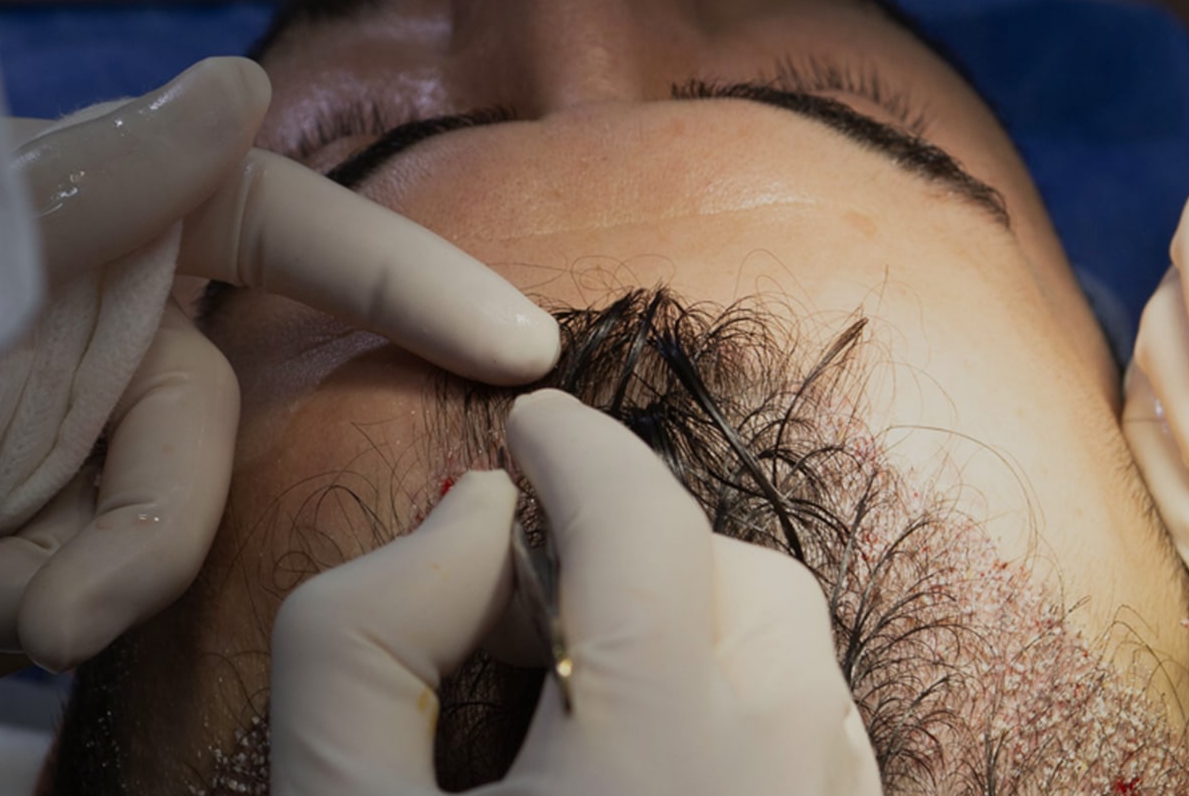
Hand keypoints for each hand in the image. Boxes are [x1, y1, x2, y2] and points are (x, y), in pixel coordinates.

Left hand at [0, 58, 561, 677]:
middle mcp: (101, 328)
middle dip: (132, 529)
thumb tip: (240, 88)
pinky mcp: (38, 536)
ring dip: (27, 582)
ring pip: (141, 539)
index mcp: (102, 224)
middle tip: (45, 610)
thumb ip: (101, 189)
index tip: (520, 341)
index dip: (410, 279)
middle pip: (204, 436)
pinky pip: (77, 596)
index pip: (288, 231)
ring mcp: (71, 440)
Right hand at [270, 390, 878, 795]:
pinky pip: (824, 750)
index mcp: (665, 762)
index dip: (576, 450)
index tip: (528, 428)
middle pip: (747, 584)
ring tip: (581, 685)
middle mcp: (783, 788)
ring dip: (700, 629)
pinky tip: (650, 763)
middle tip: (527, 592)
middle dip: (644, 546)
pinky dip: (748, 712)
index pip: (645, 524)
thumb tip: (471, 512)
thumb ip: (364, 640)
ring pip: (802, 666)